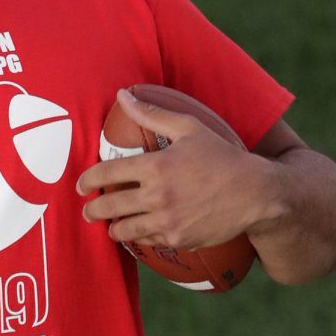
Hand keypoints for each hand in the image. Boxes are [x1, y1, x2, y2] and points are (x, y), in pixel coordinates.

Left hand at [76, 87, 274, 248]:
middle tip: (88, 210)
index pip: (106, 174)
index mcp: (156, 166)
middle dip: (92, 210)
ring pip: (122, 229)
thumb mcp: (190, 128)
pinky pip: (146, 241)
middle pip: (107, 206)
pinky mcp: (177, 239)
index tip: (80, 185)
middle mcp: (157, 196)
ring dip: (112, 227)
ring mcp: (166, 221)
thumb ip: (153, 114)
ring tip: (110, 225)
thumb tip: (123, 95)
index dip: (86, 180)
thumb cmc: (222, 157)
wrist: (256, 194)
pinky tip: (139, 230)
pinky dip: (139, 236)